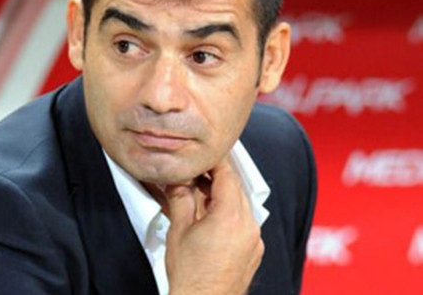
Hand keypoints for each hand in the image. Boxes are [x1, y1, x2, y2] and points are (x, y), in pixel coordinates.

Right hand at [164, 159, 263, 294]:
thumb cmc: (191, 276)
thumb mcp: (178, 230)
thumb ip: (180, 198)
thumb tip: (178, 182)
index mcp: (230, 216)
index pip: (227, 175)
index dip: (215, 161)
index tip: (205, 155)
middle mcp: (248, 226)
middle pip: (236, 188)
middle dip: (216, 178)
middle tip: (197, 173)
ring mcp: (254, 240)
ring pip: (241, 205)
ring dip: (223, 196)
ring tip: (200, 196)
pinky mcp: (254, 252)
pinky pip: (245, 223)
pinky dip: (230, 215)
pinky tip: (211, 219)